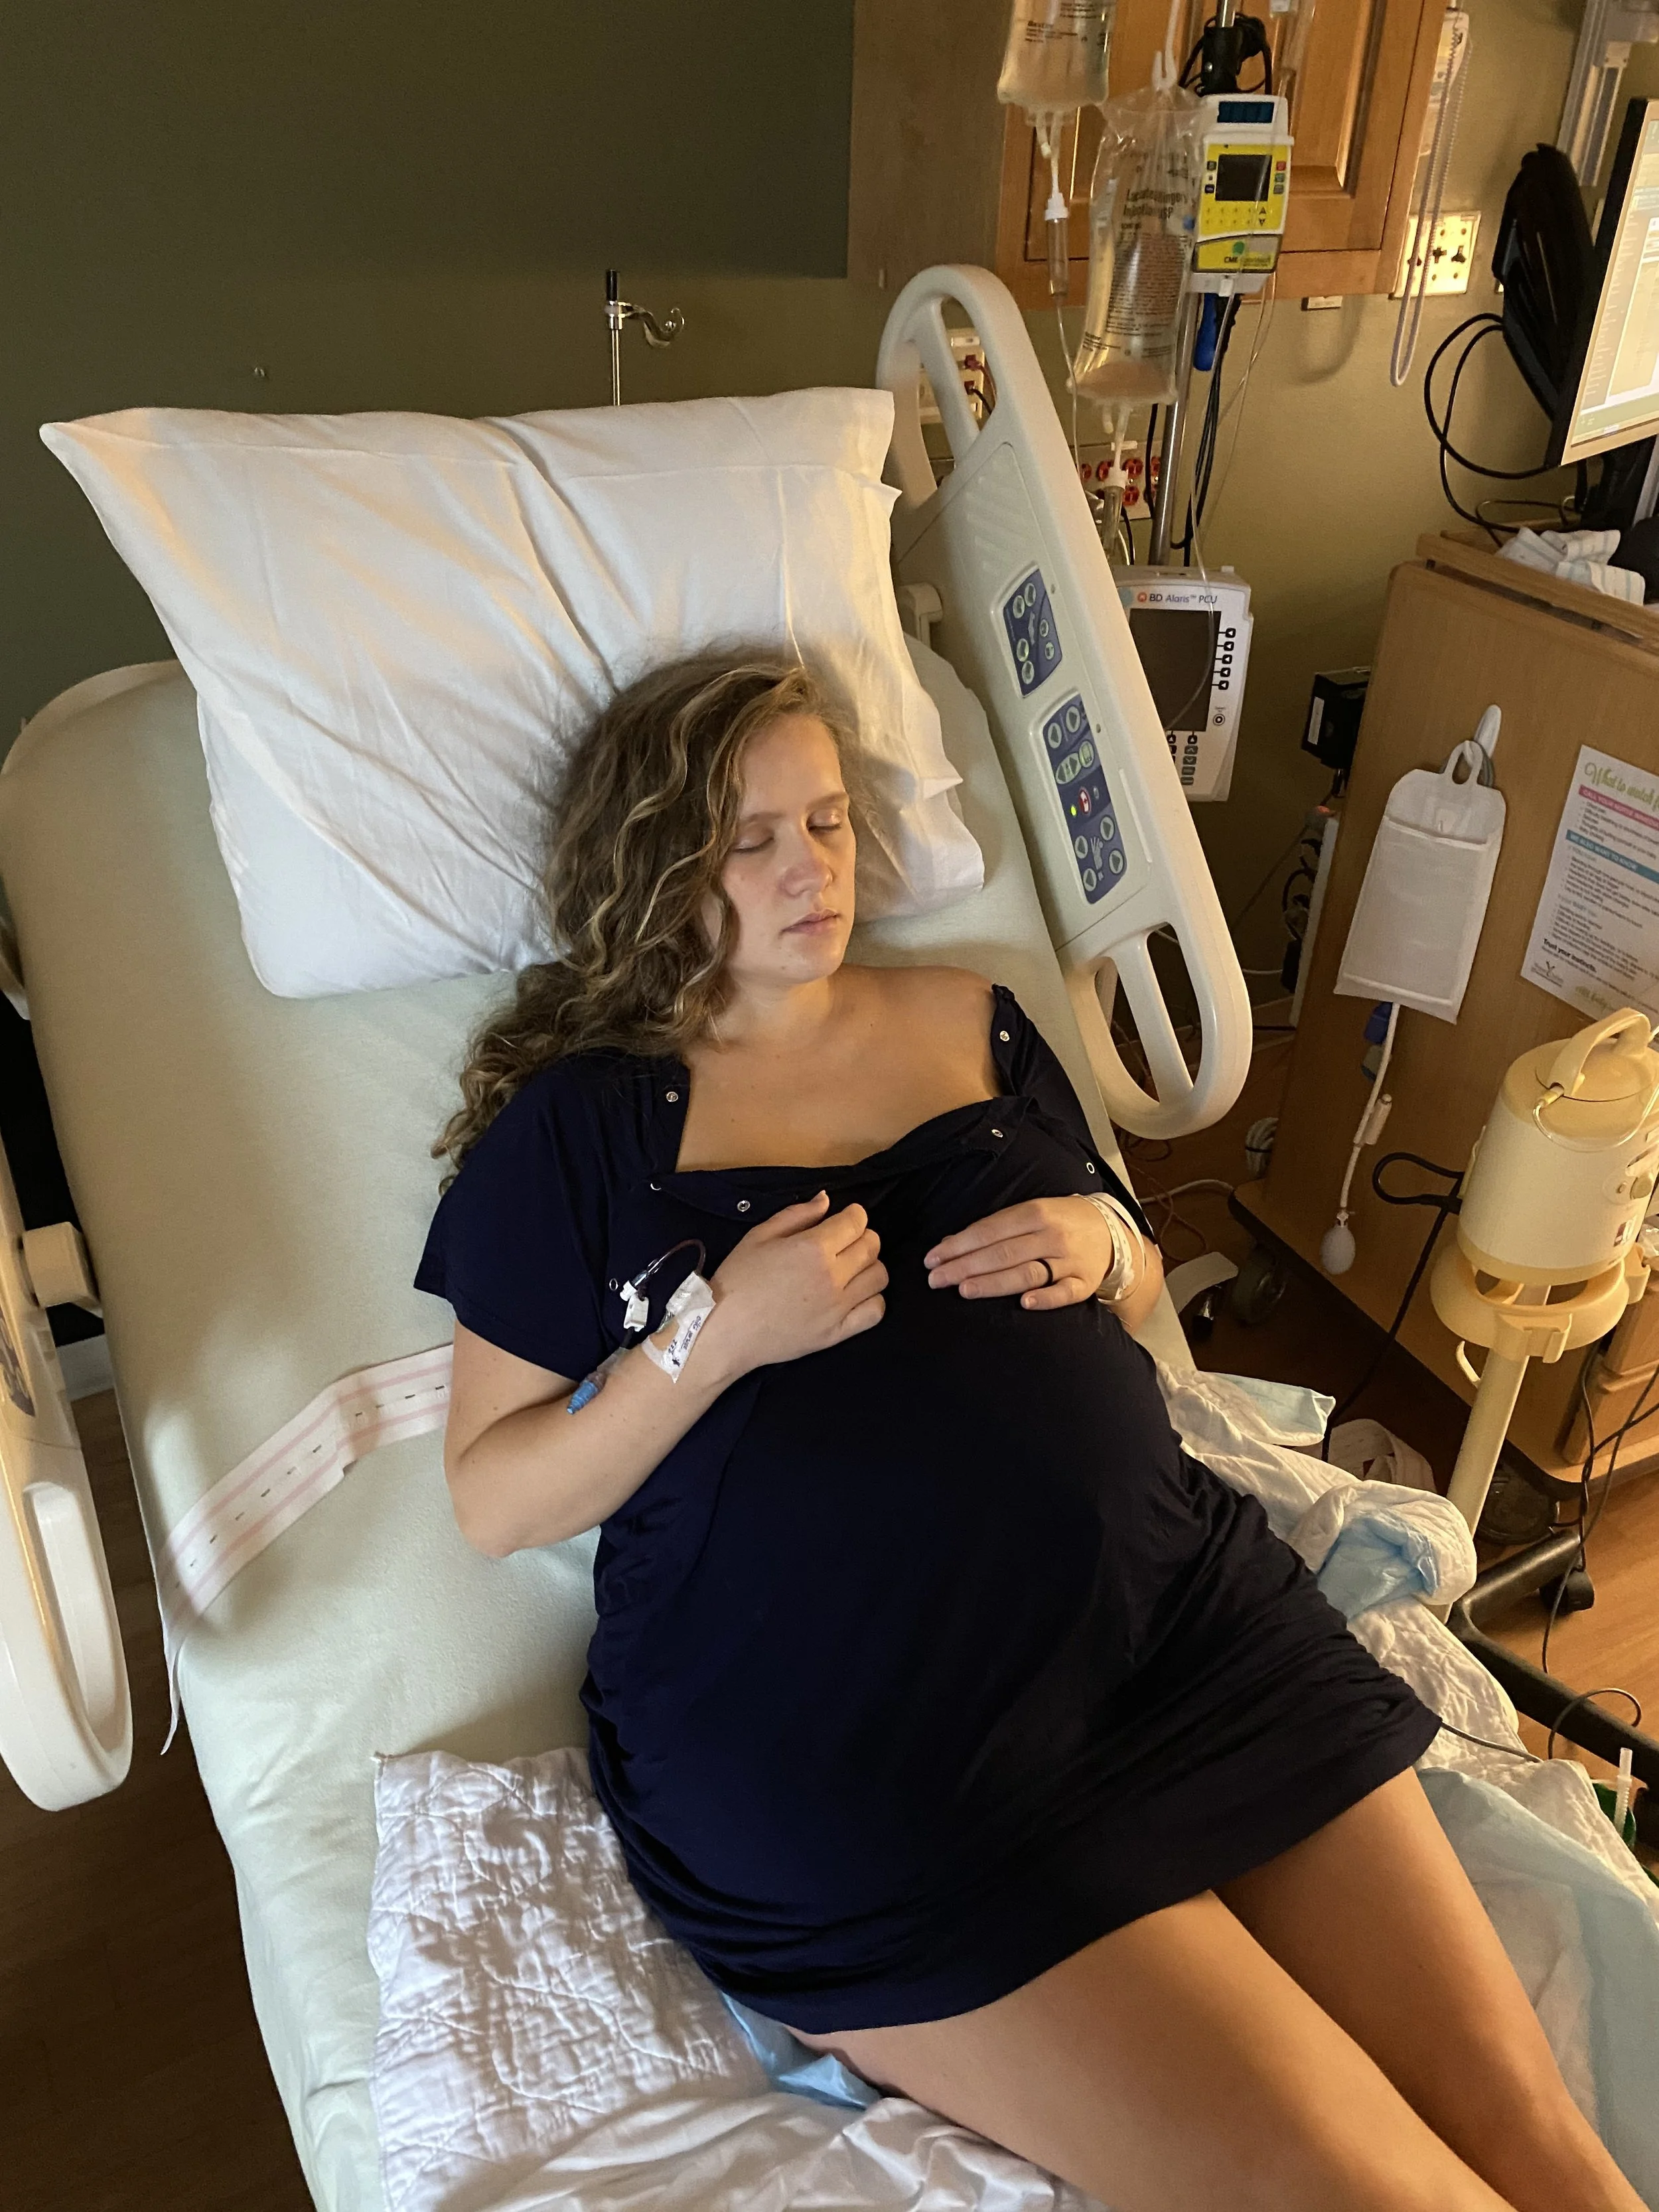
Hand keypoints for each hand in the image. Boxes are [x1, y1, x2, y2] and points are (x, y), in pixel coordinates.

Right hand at [703, 1193, 886, 1376]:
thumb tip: (826, 1200)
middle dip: (863, 1237)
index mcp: (813, 1248)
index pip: (856, 1222)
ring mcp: (839, 1307)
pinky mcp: (838, 1333)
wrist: (724, 1331)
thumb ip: (797, 1214)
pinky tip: (855, 1295)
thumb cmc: (737, 1279)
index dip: (855, 1215)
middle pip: (871, 1246)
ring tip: (850, 1268)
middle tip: (846, 1241)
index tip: (846, 1218)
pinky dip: (872, 1299)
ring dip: (869, 1266)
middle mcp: (832, 1276)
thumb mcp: (759, 1236)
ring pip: (879, 1276)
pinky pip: (876, 1311)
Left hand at [924, 1196, 1131, 1309]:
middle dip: (965, 1266)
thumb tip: (951, 1244)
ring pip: (1027, 1272)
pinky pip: (1064, 1293)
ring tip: (964, 1289)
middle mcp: (1051, 1235)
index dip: (959, 1245)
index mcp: (1035, 1212)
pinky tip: (1023, 1303)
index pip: (990, 1231)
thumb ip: (995, 1228)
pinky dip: (1045, 1299)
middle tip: (936, 1279)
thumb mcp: (1029, 1213)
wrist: (1109, 1230)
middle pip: (1003, 1253)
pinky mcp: (1084, 1283)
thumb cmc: (1059, 1222)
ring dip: (994, 1282)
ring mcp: (1069, 1260)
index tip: (932, 1259)